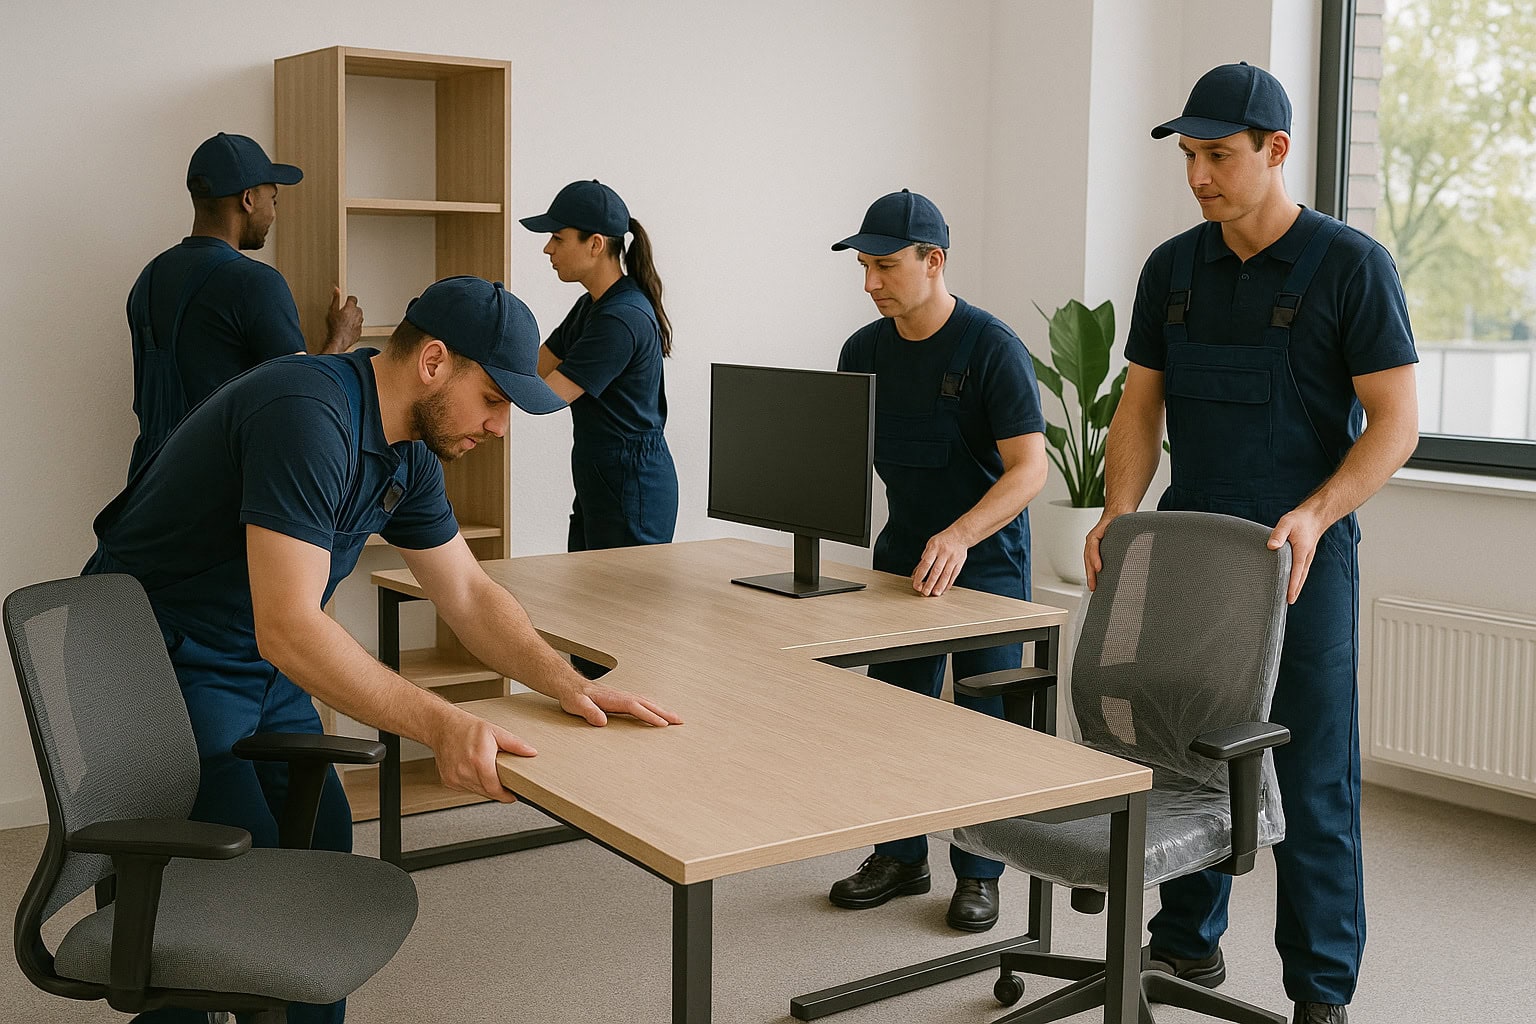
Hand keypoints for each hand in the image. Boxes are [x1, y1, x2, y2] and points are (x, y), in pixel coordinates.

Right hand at [324, 285, 362, 352]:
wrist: (339, 340)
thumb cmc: (335, 327)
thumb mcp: (331, 310)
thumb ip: (335, 299)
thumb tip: (337, 289)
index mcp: (351, 308)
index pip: (353, 298)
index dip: (348, 300)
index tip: (345, 302)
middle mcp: (358, 314)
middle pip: (356, 308)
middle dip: (351, 309)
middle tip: (344, 313)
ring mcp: (360, 323)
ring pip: (358, 317)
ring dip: (353, 317)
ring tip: (345, 321)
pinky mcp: (360, 330)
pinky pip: (358, 325)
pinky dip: (354, 325)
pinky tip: (347, 328)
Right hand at [431, 709, 536, 802]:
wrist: (442, 726)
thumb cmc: (467, 728)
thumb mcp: (495, 732)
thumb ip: (515, 744)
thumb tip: (531, 752)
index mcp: (479, 761)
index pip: (495, 789)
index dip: (505, 796)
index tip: (512, 796)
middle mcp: (465, 771)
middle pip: (486, 792)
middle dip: (497, 791)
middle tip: (503, 783)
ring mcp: (455, 778)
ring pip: (476, 791)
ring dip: (485, 787)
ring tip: (487, 771)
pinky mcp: (448, 781)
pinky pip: (465, 788)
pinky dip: (473, 784)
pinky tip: (473, 771)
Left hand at [559, 680, 683, 727]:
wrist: (570, 685)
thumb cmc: (573, 696)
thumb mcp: (576, 704)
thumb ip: (588, 712)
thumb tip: (601, 721)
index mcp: (613, 698)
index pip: (636, 707)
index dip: (649, 716)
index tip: (663, 724)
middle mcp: (621, 696)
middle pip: (647, 704)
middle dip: (664, 713)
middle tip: (680, 721)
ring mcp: (622, 696)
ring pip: (647, 702)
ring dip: (662, 710)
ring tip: (675, 718)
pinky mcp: (621, 699)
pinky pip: (642, 703)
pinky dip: (653, 707)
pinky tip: (657, 711)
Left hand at [912, 530, 967, 596]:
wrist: (960, 535)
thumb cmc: (943, 540)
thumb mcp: (931, 545)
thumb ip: (924, 558)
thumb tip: (915, 573)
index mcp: (934, 548)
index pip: (926, 564)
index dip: (920, 575)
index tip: (916, 584)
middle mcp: (944, 553)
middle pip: (936, 571)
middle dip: (930, 583)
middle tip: (925, 592)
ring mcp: (953, 558)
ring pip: (946, 575)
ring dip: (940, 586)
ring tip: (935, 594)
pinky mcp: (959, 563)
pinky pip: (953, 575)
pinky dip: (948, 584)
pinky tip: (943, 590)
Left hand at [1083, 512, 1118, 591]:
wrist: (1121, 511)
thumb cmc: (1121, 527)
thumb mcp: (1120, 544)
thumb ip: (1119, 555)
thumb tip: (1129, 569)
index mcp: (1098, 548)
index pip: (1093, 565)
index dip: (1093, 577)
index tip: (1096, 589)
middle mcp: (1093, 543)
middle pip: (1088, 562)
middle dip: (1090, 576)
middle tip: (1093, 588)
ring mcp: (1094, 537)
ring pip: (1089, 555)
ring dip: (1091, 568)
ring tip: (1095, 579)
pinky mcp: (1097, 532)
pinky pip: (1093, 546)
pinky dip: (1095, 556)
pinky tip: (1098, 565)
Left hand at [1267, 506, 1327, 603]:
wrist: (1314, 516)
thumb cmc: (1299, 520)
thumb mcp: (1286, 523)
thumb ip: (1278, 534)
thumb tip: (1272, 546)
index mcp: (1301, 551)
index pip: (1296, 572)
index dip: (1292, 585)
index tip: (1289, 598)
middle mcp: (1306, 557)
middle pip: (1300, 578)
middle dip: (1294, 591)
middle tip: (1287, 604)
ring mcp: (1306, 557)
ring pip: (1301, 576)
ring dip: (1295, 587)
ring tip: (1288, 599)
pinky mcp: (1304, 556)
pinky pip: (1301, 571)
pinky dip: (1297, 580)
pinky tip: (1291, 585)